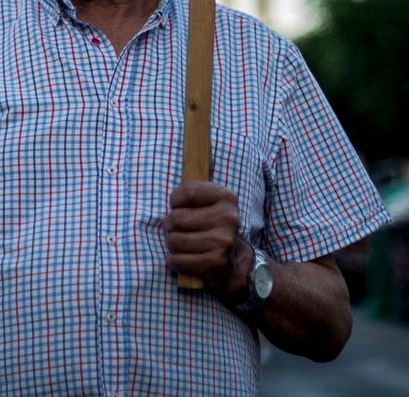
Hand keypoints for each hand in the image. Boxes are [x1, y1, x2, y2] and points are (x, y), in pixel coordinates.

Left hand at [163, 180, 247, 300]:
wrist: (237, 263)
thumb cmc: (215, 228)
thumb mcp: (213, 203)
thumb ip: (198, 185)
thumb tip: (197, 145)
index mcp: (227, 198)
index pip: (186, 191)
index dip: (175, 201)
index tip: (178, 206)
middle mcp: (229, 218)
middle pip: (175, 218)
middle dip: (171, 227)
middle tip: (179, 230)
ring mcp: (223, 241)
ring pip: (174, 241)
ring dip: (173, 245)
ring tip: (184, 245)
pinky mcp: (215, 263)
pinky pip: (178, 260)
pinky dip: (175, 261)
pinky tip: (184, 259)